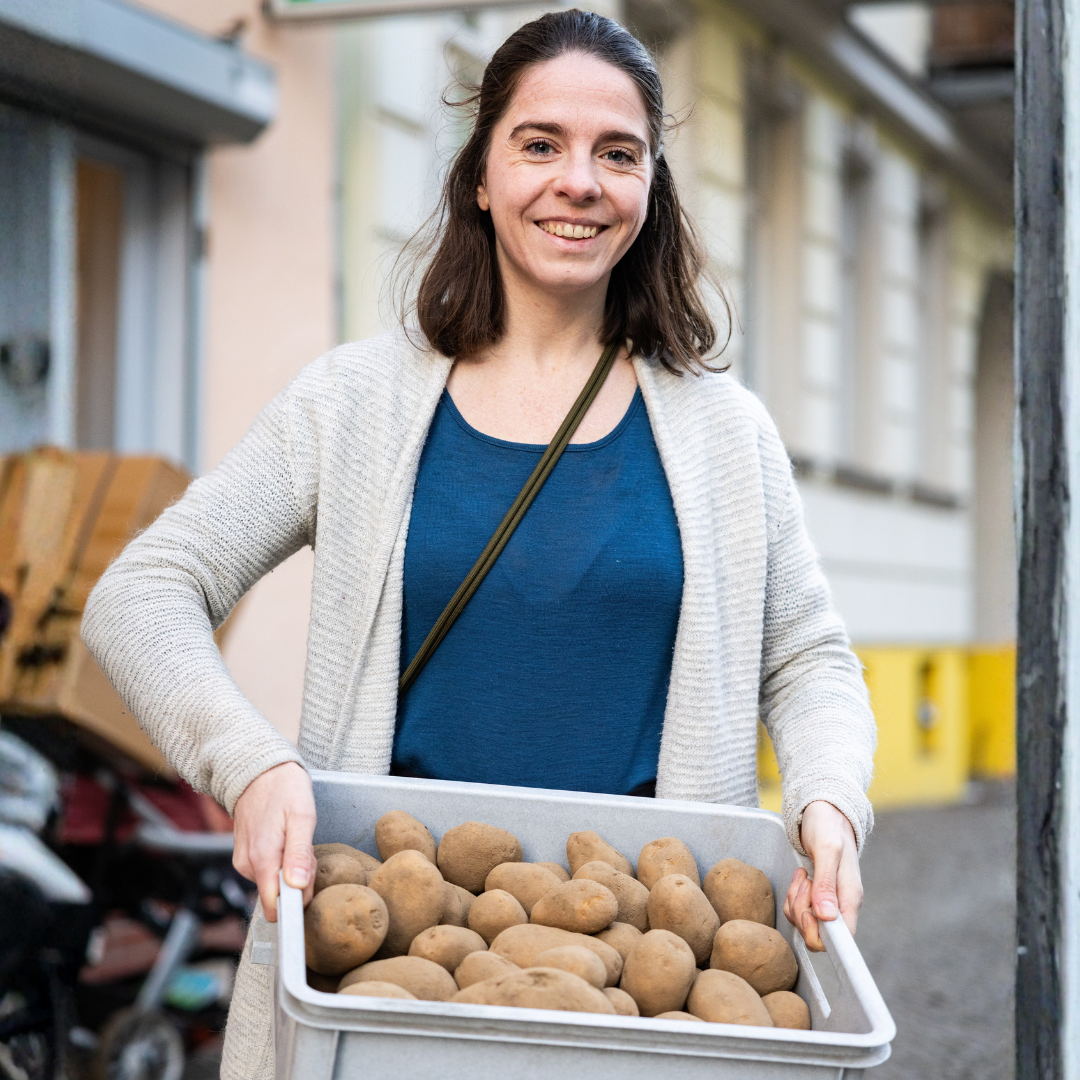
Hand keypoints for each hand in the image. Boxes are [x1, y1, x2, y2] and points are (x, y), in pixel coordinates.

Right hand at [232, 761, 316, 921]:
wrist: (260, 771)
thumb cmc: (285, 789)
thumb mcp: (301, 816)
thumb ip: (298, 853)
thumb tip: (297, 886)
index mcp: (262, 859)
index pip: (276, 907)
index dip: (298, 901)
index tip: (309, 878)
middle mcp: (248, 865)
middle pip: (280, 895)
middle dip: (299, 880)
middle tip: (306, 848)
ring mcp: (244, 861)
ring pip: (275, 883)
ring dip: (292, 868)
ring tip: (296, 838)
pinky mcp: (244, 857)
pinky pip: (267, 871)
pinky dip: (282, 861)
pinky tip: (286, 839)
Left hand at [783, 800, 861, 951]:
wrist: (825, 813)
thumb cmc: (829, 827)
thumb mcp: (827, 850)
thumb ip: (826, 883)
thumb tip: (827, 918)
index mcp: (850, 899)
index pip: (840, 940)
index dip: (818, 934)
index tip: (806, 910)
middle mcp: (841, 906)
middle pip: (816, 934)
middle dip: (801, 910)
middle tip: (803, 881)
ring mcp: (828, 903)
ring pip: (804, 922)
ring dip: (796, 899)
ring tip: (803, 875)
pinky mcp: (816, 897)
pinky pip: (797, 910)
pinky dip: (793, 895)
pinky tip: (800, 876)